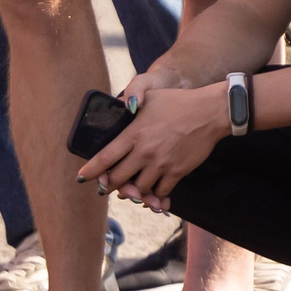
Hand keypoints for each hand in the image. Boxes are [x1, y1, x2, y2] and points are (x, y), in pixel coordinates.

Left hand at [76, 75, 227, 207]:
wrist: (209, 113)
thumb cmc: (178, 102)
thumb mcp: (151, 95)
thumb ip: (132, 99)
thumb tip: (120, 105)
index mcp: (134, 133)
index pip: (105, 157)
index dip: (91, 170)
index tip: (82, 176)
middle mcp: (145, 152)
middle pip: (118, 179)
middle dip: (109, 185)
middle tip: (106, 186)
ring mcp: (161, 164)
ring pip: (138, 189)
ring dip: (133, 191)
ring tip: (131, 188)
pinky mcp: (176, 172)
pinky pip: (160, 192)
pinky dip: (155, 195)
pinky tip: (153, 192)